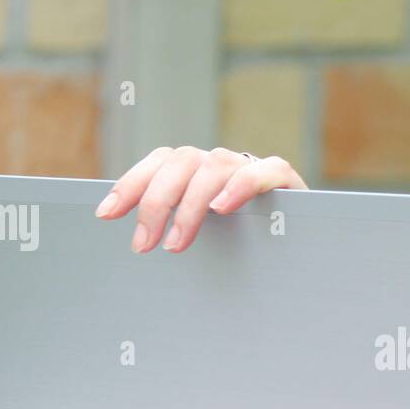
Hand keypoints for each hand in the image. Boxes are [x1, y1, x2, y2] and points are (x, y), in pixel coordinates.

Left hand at [95, 147, 307, 252]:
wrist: (303, 247)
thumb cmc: (246, 246)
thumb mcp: (205, 238)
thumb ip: (177, 232)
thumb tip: (133, 243)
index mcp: (197, 171)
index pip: (159, 163)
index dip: (131, 184)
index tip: (106, 214)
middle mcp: (220, 163)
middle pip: (180, 162)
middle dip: (156, 203)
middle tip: (144, 245)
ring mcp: (252, 166)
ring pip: (215, 165)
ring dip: (191, 205)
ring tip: (178, 243)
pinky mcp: (285, 180)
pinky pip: (264, 170)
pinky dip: (242, 184)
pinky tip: (224, 208)